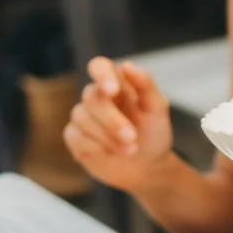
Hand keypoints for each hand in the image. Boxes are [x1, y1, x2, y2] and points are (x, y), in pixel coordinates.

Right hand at [63, 58, 173, 192]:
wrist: (148, 166)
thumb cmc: (153, 133)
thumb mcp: (157, 109)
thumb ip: (145, 85)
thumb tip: (127, 65)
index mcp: (117, 84)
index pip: (99, 67)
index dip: (102, 75)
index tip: (113, 91)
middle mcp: (96, 97)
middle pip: (91, 97)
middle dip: (112, 120)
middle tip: (132, 138)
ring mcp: (83, 116)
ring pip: (82, 118)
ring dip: (108, 138)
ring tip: (131, 150)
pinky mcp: (75, 137)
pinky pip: (75, 137)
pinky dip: (95, 148)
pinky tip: (111, 154)